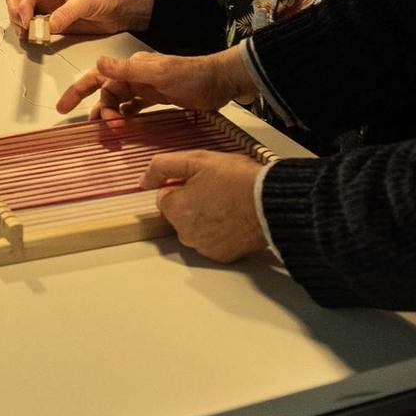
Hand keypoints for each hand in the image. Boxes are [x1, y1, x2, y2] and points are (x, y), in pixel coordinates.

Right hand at [6, 0, 153, 40]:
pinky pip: (35, 30)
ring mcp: (48, 12)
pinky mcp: (54, 27)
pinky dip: (30, 35)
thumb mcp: (87, 1)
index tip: (27, 22)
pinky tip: (36, 40)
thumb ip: (67, 13)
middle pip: (18, 2)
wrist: (122, 11)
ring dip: (20, 27)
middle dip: (16, 15)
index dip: (23, 7)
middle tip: (25, 30)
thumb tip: (48, 26)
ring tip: (29, 37)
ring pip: (22, 16)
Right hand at [56, 46, 256, 115]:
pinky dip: (127, 118)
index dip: (77, 91)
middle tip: (98, 130)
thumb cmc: (190, 75)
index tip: (62, 108)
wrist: (219, 82)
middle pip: (106, 94)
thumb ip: (126, 70)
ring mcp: (145, 89)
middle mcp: (134, 77)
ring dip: (112, 117)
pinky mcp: (157, 99)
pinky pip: (134, 109)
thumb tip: (97, 63)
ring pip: (119, 104)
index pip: (96, 78)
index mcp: (130, 68)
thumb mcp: (157, 73)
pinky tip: (126, 129)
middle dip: (98, 111)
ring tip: (114, 134)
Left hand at [143, 149, 269, 262]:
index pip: (165, 196)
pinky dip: (220, 232)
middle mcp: (185, 233)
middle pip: (179, 213)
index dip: (183, 184)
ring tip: (228, 204)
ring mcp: (204, 247)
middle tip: (217, 190)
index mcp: (175, 209)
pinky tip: (234, 219)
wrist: (272, 203)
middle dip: (192, 202)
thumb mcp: (197, 160)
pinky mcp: (222, 256)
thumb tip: (143, 180)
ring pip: (195, 228)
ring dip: (205, 218)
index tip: (202, 180)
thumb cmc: (238, 180)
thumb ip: (163, 166)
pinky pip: (213, 242)